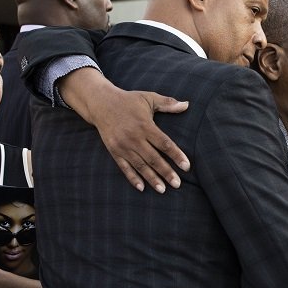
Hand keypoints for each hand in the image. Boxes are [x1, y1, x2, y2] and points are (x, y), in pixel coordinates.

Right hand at [60, 69, 190, 192]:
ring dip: (152, 178)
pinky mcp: (114, 151)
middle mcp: (134, 138)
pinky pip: (125, 168)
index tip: (186, 166)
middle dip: (166, 172)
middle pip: (153, 158)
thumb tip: (187, 104)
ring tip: (163, 190)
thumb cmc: (128, 101)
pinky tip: (142, 188)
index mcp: (145, 125)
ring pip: (140, 166)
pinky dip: (133, 178)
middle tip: (177, 184)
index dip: (176, 155)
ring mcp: (123, 146)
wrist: (101, 103)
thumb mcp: (148, 98)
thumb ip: (167, 103)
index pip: (164, 144)